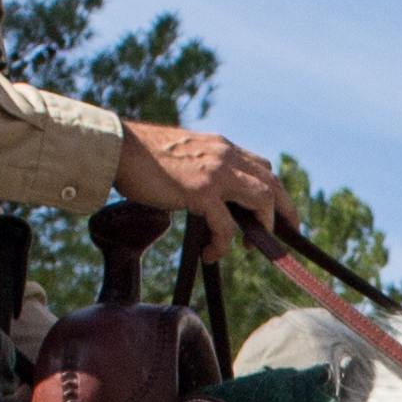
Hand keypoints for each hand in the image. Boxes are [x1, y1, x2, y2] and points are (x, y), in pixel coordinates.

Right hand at [114, 120, 283, 246]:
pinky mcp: (202, 191)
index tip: (277, 211)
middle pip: (271, 182)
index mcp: (220, 147)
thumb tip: (208, 199)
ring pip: (262, 199)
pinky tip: (210, 254)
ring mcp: (216, 172)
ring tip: (248, 247)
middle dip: (284, 210)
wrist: (117, 148)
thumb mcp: (182, 158)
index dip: (274, 189)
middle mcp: (225, 155)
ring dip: (262, 226)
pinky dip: (223, 244)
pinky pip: (226, 225)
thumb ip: (201, 172)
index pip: (261, 165)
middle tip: (284, 234)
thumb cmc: (140, 158)